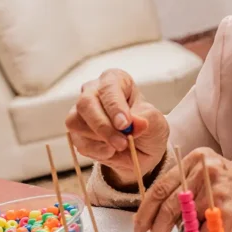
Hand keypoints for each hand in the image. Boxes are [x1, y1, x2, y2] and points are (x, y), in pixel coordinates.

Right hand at [66, 69, 169, 185]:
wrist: (143, 149)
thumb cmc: (148, 127)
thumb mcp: (156, 121)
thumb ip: (146, 119)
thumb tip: (135, 122)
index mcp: (114, 80)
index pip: (109, 88)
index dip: (115, 107)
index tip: (125, 125)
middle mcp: (93, 92)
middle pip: (86, 103)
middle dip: (104, 126)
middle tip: (122, 143)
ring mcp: (80, 112)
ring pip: (76, 123)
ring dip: (101, 140)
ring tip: (121, 146)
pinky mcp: (76, 133)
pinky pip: (79, 143)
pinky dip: (96, 151)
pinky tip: (111, 151)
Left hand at [133, 147, 231, 231]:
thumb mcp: (214, 178)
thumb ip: (186, 189)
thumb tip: (153, 214)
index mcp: (199, 158)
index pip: (161, 186)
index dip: (145, 211)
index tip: (139, 228)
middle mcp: (207, 169)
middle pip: (168, 206)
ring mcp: (218, 190)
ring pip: (185, 223)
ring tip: (207, 231)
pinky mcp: (227, 212)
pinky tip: (226, 230)